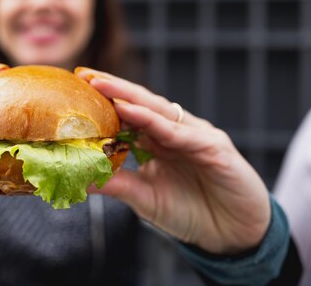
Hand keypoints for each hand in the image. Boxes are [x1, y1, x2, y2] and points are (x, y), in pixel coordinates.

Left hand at [76, 67, 269, 254]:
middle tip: (83, 74)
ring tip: (100, 84)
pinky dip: (154, 122)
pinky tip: (131, 111)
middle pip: (140, 104)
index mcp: (159, 141)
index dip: (103, 101)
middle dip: (111, 87)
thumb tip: (79, 177)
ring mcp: (195, 136)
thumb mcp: (145, 198)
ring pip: (158, 110)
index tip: (75, 88)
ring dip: (128, 96)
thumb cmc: (192, 212)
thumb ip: (117, 184)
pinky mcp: (214, 147)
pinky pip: (179, 132)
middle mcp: (176, 132)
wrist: (235, 237)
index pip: (128, 114)